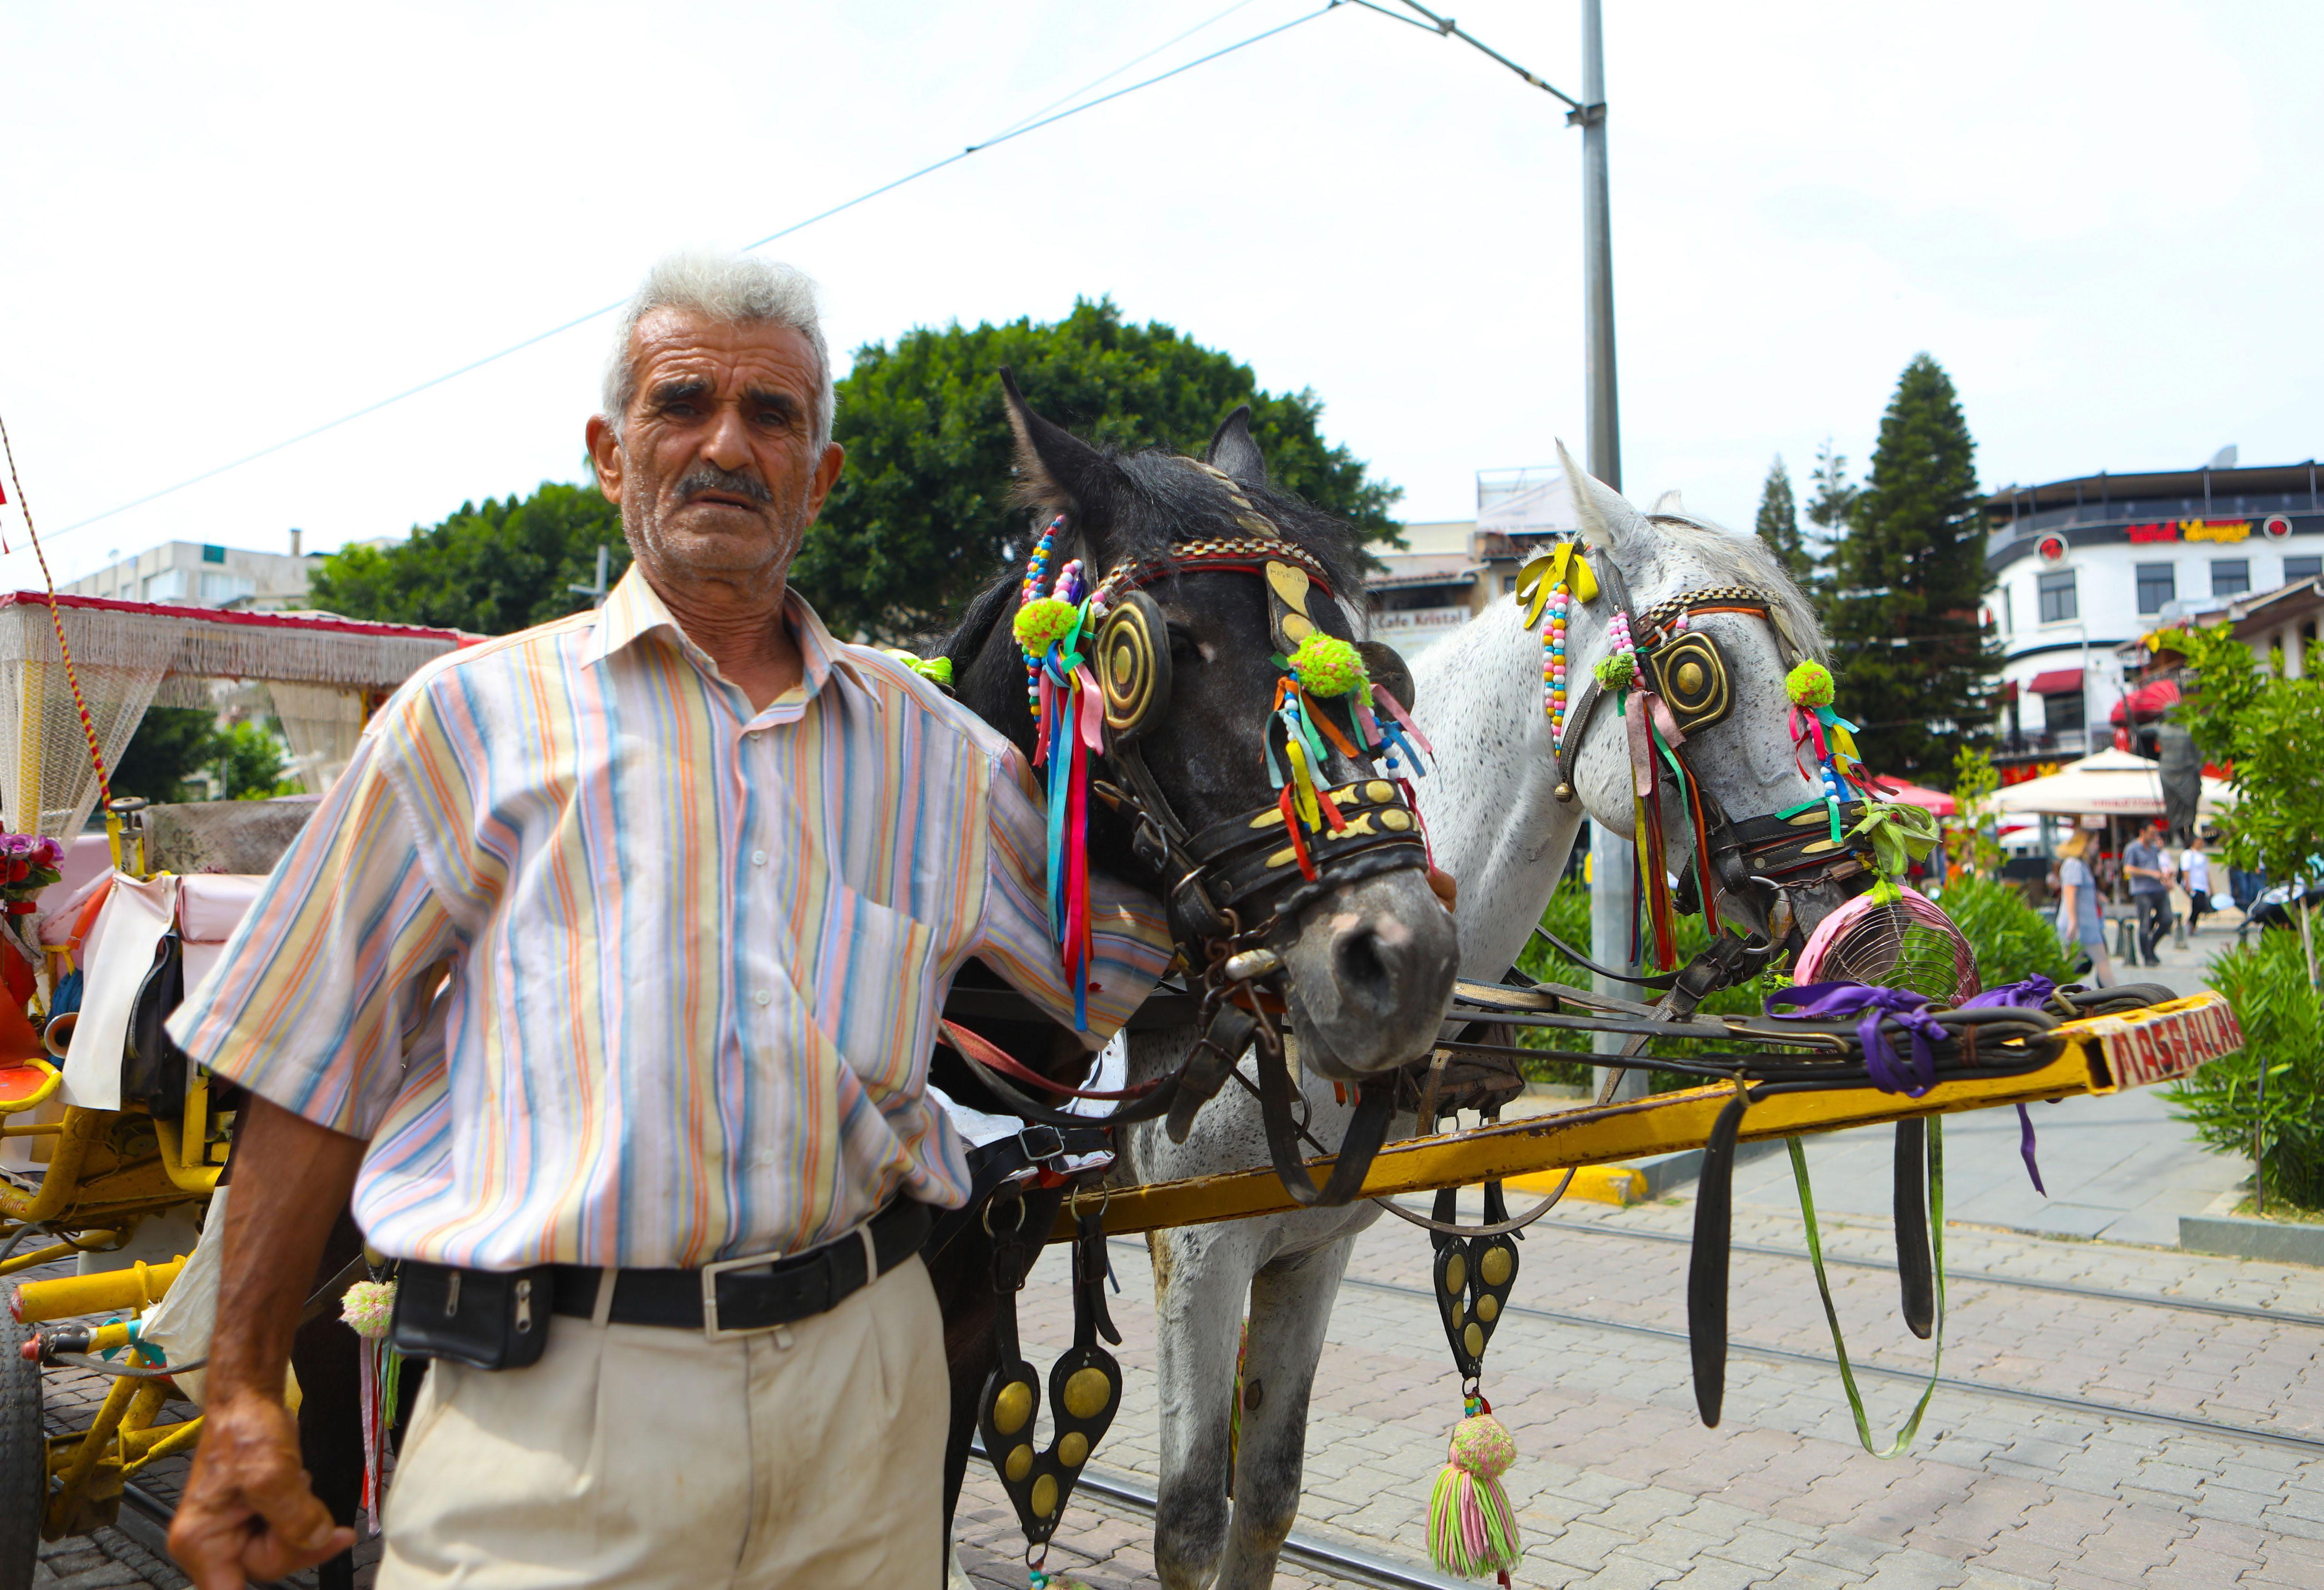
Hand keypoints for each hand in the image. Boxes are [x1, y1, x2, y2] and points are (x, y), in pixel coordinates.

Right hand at [169, 1391, 354, 1588]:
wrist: (250, 1400)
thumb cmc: (243, 1429)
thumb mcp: (271, 1473)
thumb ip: (295, 1516)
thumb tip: (318, 1540)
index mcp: (200, 1541)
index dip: (271, 1574)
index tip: (291, 1560)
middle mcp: (211, 1542)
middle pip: (267, 1566)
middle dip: (295, 1536)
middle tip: (300, 1495)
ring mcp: (234, 1531)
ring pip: (283, 1549)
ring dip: (300, 1519)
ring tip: (291, 1482)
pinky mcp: (255, 1518)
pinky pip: (288, 1532)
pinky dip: (301, 1513)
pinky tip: (296, 1486)